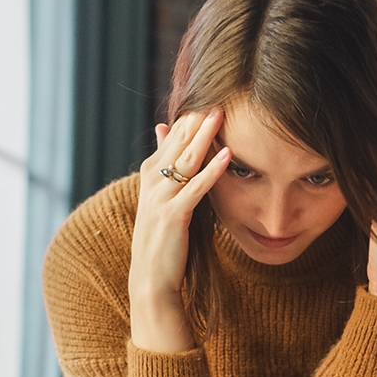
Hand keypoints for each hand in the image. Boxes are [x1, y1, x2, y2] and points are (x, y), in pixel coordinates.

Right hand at [129, 111, 230, 351]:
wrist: (150, 280)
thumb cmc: (163, 242)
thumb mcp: (162, 202)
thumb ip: (167, 171)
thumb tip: (165, 137)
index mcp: (150, 177)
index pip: (171, 140)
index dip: (189, 120)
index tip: (208, 99)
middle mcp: (152, 183)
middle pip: (177, 144)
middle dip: (196, 120)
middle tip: (216, 96)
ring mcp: (160, 199)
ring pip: (185, 160)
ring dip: (203, 136)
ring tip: (220, 115)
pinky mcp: (173, 215)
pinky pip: (196, 188)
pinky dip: (212, 170)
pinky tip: (226, 155)